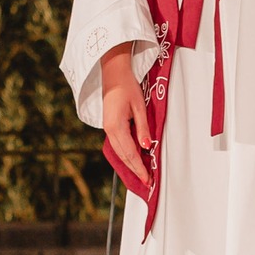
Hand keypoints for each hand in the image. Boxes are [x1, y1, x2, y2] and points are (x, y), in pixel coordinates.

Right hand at [101, 43, 151, 186]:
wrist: (113, 74)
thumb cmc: (127, 87)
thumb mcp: (139, 107)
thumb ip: (142, 128)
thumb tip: (145, 147)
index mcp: (116, 126)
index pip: (129, 152)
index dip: (139, 167)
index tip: (147, 178)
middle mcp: (109, 130)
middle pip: (122, 155)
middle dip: (134, 169)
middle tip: (146, 181)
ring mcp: (107, 128)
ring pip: (118, 152)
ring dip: (129, 164)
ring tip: (141, 173)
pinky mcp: (109, 126)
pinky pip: (117, 145)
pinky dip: (125, 155)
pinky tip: (132, 159)